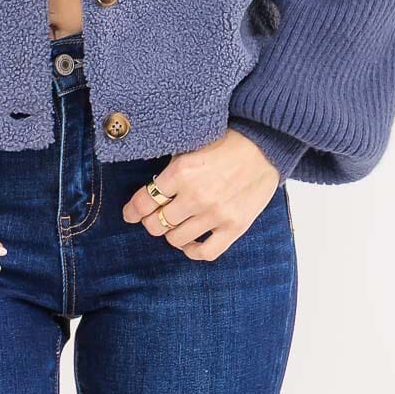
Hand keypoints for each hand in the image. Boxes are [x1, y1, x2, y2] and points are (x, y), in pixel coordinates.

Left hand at [121, 128, 279, 259]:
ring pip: (176, 239)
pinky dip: (193, 250)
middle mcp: (196, 196)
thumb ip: (171, 168)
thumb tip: (150, 187)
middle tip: (152, 217)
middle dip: (150, 222)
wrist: (264, 146)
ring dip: (170, 234)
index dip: (132, 210)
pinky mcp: (235, 227)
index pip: (145, 201)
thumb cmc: (226, 141)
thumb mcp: (191, 146)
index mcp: (181, 172)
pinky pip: (206, 252)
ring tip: (174, 225)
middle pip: (157, 223)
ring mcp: (216, 215)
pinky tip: (191, 241)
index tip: (129, 214)